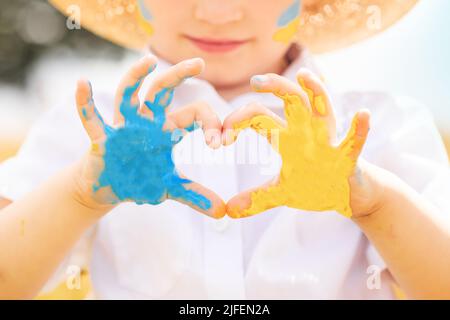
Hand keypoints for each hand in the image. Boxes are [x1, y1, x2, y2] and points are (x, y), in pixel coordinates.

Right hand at [73, 55, 225, 217]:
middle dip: (178, 76)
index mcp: (166, 131)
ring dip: (136, 78)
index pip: (193, 115)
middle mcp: (146, 123)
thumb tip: (223, 212)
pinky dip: (85, 103)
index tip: (219, 143)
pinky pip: (91, 118)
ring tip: (148, 62)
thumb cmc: (140, 180)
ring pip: (128, 96)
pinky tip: (82, 84)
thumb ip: (196, 195)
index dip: (209, 124)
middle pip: (161, 92)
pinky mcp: (101, 138)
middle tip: (199, 63)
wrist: (108, 189)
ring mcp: (123, 128)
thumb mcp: (170, 187)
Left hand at [224, 69, 369, 217]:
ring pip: (322, 110)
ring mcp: (328, 142)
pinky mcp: (348, 158)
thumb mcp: (281, 192)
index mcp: (287, 138)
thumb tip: (228, 211)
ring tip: (305, 76)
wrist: (347, 197)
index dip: (239, 121)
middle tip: (255, 81)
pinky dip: (359, 130)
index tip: (223, 136)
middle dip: (275, 87)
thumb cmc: (314, 186)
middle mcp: (306, 133)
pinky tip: (362, 115)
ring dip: (316, 92)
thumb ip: (256, 198)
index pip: (260, 118)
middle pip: (291, 101)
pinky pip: (354, 142)